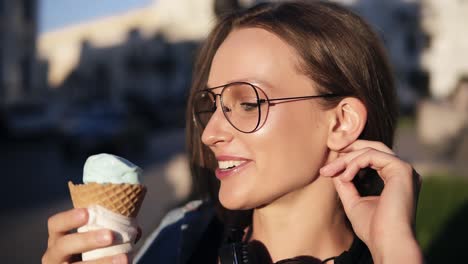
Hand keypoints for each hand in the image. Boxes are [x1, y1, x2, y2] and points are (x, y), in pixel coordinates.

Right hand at [42, 208, 128, 263]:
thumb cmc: (90, 253)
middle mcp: (54, 255)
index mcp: (59, 238)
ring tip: (124, 258)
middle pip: (64, 245)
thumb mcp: (94, 242)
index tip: (87, 212)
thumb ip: (111, 232)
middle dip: (87, 240)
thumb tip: (136, 230)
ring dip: (102, 262)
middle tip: (110, 236)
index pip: (56, 224)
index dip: (69, 218)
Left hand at [320, 140, 422, 263]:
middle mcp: (402, 172)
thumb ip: (346, 183)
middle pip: (370, 149)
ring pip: (370, 150)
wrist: (387, 243)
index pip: (370, 157)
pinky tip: (345, 177)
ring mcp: (404, 169)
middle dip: (346, 153)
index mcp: (394, 179)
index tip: (326, 171)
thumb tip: (334, 169)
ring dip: (346, 159)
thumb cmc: (373, 229)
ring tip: (330, 171)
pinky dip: (355, 163)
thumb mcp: (353, 201)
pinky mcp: (402, 169)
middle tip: (326, 166)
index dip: (347, 159)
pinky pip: (372, 155)